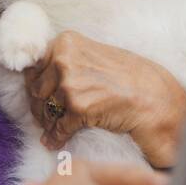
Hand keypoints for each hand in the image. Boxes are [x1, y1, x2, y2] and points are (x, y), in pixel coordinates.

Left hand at [24, 31, 185, 167]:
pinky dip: (56, 137)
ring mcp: (70, 84)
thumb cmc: (125, 75)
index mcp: (65, 43)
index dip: (35, 84)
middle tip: (43, 116)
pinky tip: (55, 142)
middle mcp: (64, 61)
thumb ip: (66, 59)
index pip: (34, 67)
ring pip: (46, 110)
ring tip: (49, 129)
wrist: (151, 95)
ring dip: (47, 123)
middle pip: (36, 90)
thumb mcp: (91, 54)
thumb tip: (40, 74)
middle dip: (39, 105)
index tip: (38, 94)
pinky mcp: (77, 108)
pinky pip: (58, 128)